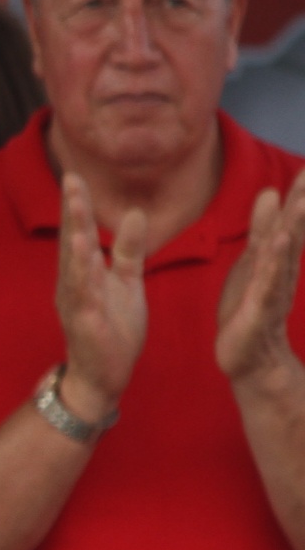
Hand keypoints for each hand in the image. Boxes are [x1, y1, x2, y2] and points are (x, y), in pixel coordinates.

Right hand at [56, 173, 148, 417]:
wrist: (103, 376)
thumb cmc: (112, 330)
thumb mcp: (128, 283)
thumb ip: (129, 249)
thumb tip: (135, 213)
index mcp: (82, 273)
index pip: (80, 232)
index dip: (78, 205)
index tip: (74, 176)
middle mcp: (72, 283)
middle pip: (72, 240)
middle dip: (72, 210)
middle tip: (70, 178)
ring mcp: (76, 301)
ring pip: (74, 261)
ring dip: (74, 232)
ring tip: (74, 205)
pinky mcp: (85, 320)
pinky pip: (83, 292)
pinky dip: (81, 270)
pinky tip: (83, 251)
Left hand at [218, 173, 304, 389]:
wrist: (249, 357)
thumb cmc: (249, 307)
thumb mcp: (252, 262)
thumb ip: (262, 229)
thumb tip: (270, 192)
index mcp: (276, 258)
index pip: (290, 222)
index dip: (298, 195)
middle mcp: (279, 270)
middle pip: (292, 232)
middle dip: (300, 202)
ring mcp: (271, 289)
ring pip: (283, 254)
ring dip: (292, 227)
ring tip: (301, 201)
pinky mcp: (259, 309)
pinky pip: (268, 282)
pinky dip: (274, 262)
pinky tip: (280, 243)